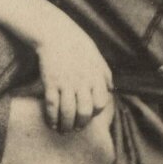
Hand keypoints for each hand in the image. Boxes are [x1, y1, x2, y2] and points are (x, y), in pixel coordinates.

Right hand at [34, 17, 112, 132]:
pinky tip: (52, 123)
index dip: (95, 113)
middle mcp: (82, 82)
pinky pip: (52, 106)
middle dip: (80, 124)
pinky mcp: (50, 82)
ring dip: (66, 125)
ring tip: (64, 130)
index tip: (89, 115)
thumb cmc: (78, 44)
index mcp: (96, 76)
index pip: (100, 104)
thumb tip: (112, 90)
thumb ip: (105, 74)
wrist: (56, 33)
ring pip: (68, 112)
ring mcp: (66, 83)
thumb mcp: (97, 57)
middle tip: (76, 128)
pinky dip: (52, 118)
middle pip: (85, 112)